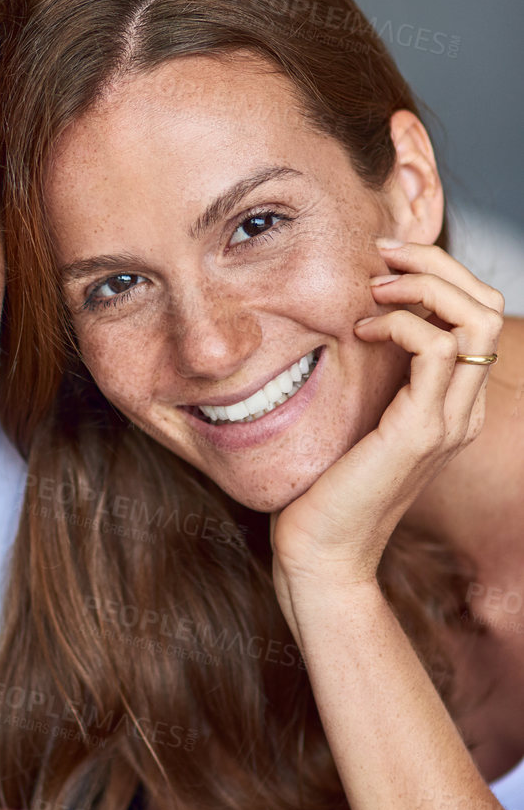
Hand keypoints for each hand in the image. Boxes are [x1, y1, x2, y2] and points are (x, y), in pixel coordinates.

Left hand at [271, 240, 502, 616]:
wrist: (320, 553)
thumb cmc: (323, 488)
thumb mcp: (352, 418)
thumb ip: (366, 379)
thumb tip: (348, 322)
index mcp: (452, 405)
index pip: (478, 315)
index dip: (439, 275)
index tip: (382, 266)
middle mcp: (462, 411)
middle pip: (489, 306)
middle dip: (438, 263)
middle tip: (382, 256)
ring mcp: (448, 422)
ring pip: (476, 320)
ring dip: (424, 286)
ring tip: (374, 290)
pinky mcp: (420, 431)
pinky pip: (438, 351)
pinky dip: (403, 325)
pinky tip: (363, 333)